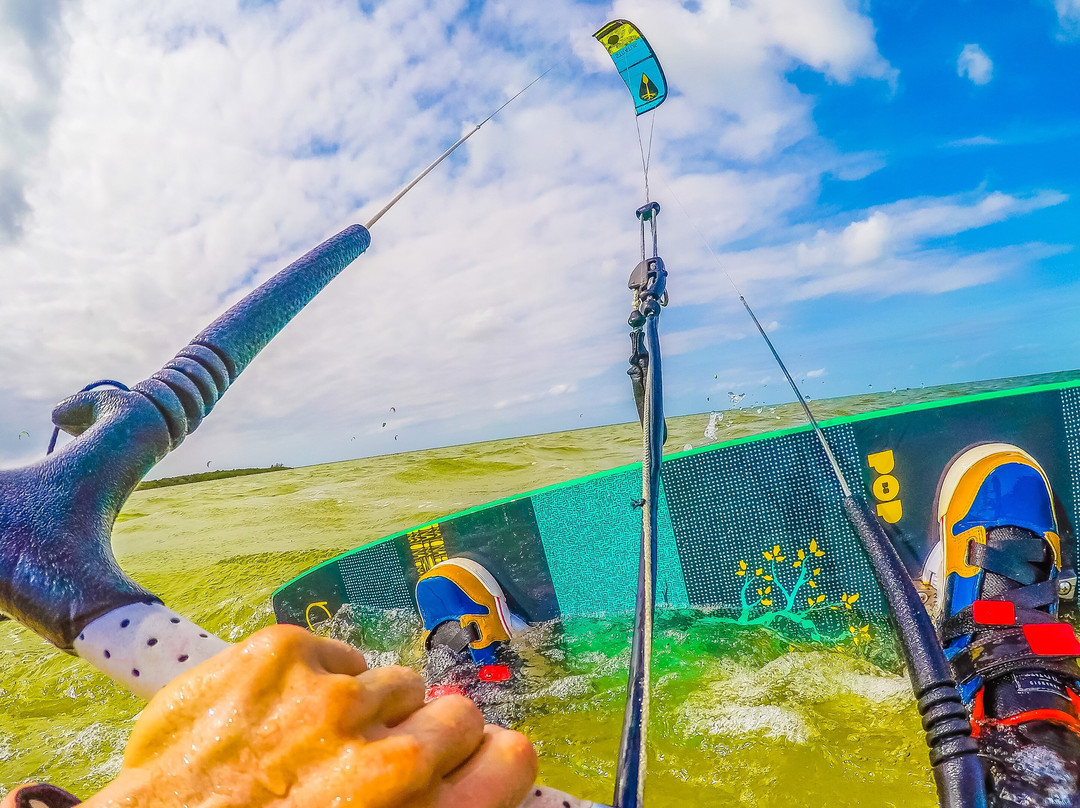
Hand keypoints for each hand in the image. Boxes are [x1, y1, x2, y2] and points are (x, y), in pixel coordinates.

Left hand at [82, 624, 537, 806]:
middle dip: (425, 735)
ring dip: (365, 710)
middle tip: (376, 761)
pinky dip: (314, 682)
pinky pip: (334, 656)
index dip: (492, 763)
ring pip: (394, 680)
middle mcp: (389, 758)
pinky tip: (275, 718)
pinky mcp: (281, 653)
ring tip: (314, 742)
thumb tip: (449, 779)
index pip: (511, 759)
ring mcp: (333, 697)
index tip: (471, 764)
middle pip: (459, 713)